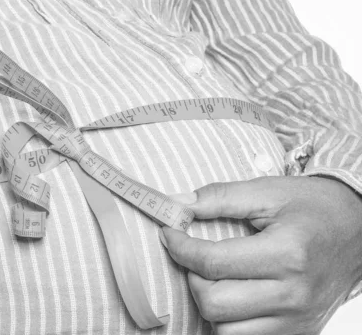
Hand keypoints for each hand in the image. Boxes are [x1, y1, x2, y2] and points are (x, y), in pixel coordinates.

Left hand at [161, 176, 361, 334]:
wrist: (357, 229)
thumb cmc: (313, 207)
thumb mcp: (267, 191)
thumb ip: (219, 197)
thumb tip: (177, 204)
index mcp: (287, 254)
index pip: (212, 262)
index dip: (180, 247)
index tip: (170, 233)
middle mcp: (293, 293)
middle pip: (213, 304)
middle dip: (191, 277)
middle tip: (193, 256)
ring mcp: (297, 319)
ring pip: (226, 330)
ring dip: (209, 304)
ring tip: (215, 277)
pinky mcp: (299, 332)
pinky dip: (230, 321)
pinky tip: (233, 296)